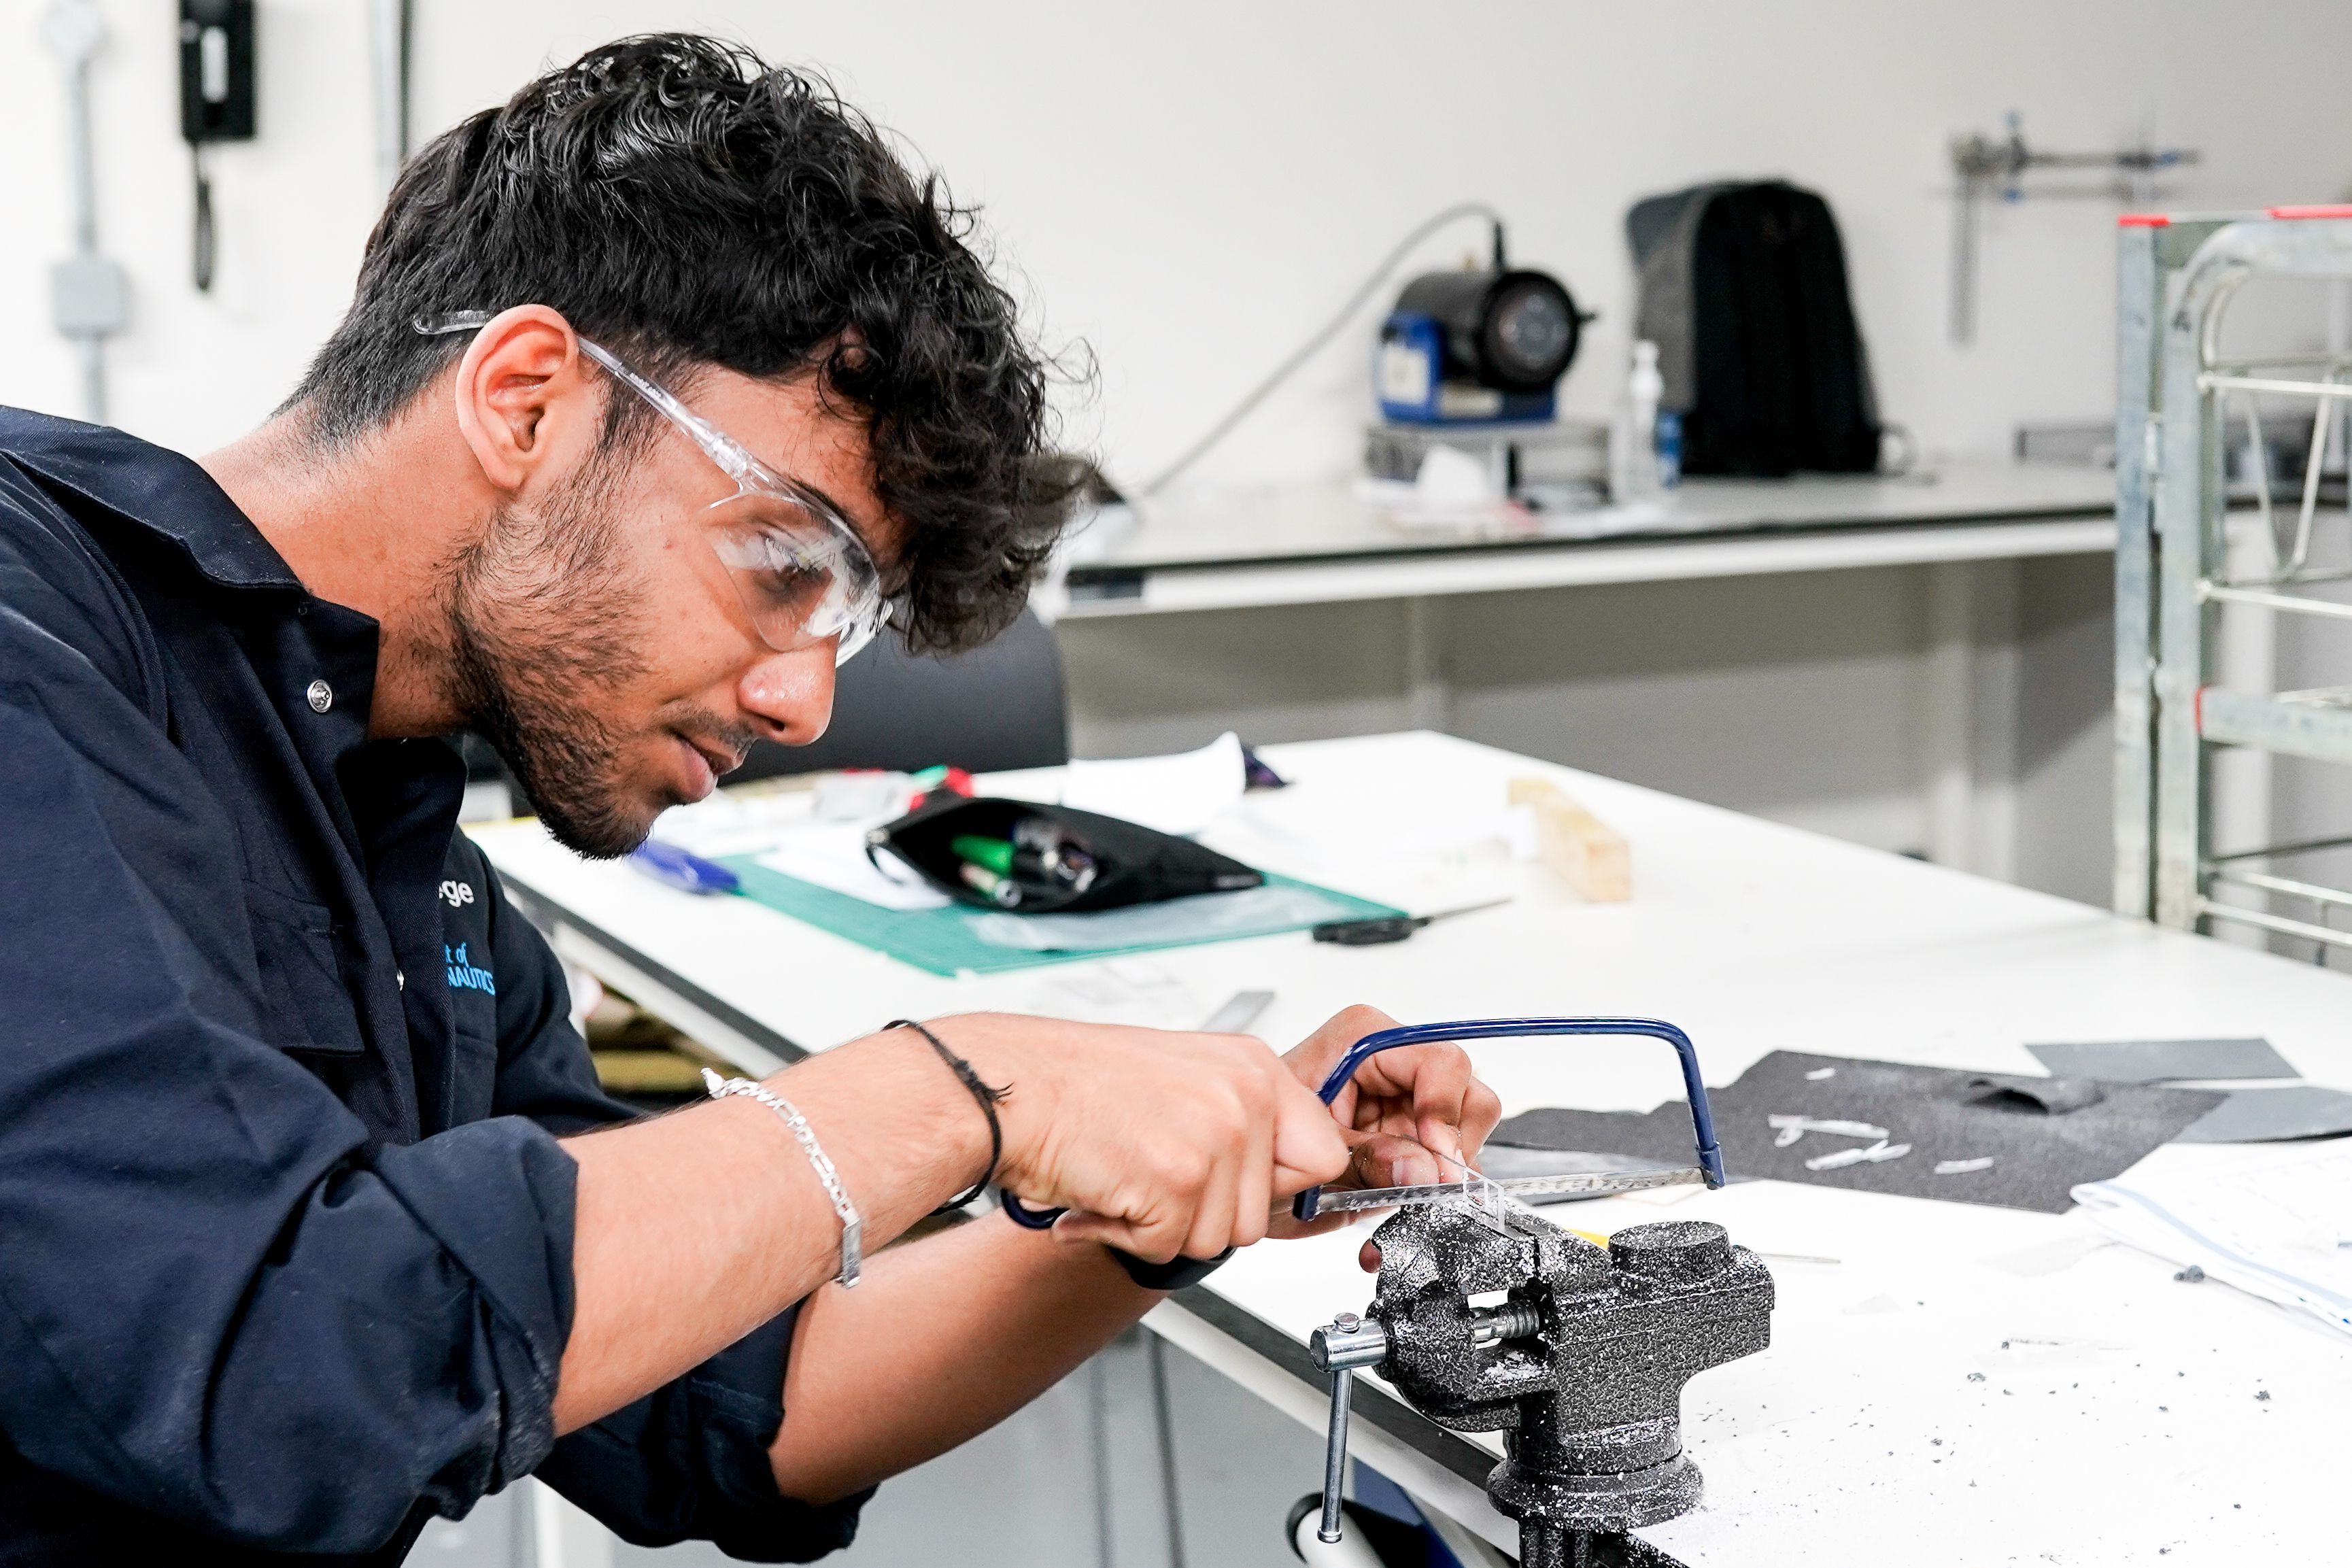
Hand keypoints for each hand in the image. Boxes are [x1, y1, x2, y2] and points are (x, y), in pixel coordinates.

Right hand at [930, 1014, 1350, 1263]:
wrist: (1006, 1087)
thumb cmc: (1075, 1083)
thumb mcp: (1185, 1076)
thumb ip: (1240, 1119)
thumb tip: (1279, 1179)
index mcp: (1253, 1067)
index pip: (1323, 1156)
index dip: (1279, 1188)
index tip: (1239, 1188)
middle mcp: (1245, 1096)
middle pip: (1265, 1214)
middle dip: (1205, 1215)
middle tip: (1154, 1177)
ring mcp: (1216, 1138)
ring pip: (1219, 1239)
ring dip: (1163, 1227)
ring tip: (1124, 1177)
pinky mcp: (1178, 1183)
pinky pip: (1168, 1248)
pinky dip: (1127, 1236)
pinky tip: (1104, 1191)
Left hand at [1268, 1005, 1501, 1245]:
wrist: (1246, 1169)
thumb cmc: (1264, 1143)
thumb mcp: (1311, 1157)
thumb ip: (1370, 1161)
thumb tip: (1426, 1170)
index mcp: (1366, 1041)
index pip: (1441, 1063)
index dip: (1444, 1112)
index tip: (1436, 1157)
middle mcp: (1393, 1061)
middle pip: (1467, 1095)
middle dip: (1450, 1147)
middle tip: (1420, 1184)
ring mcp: (1406, 1096)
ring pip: (1467, 1130)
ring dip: (1441, 1173)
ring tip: (1397, 1194)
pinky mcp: (1412, 1129)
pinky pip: (1449, 1158)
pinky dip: (1431, 1189)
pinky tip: (1396, 1203)